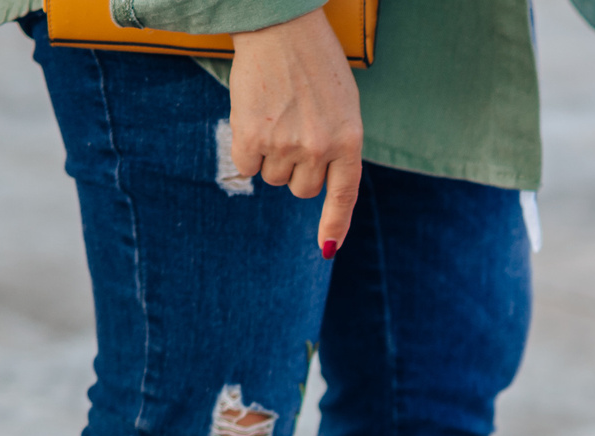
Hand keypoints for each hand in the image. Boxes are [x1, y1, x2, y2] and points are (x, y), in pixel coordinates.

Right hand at [228, 6, 362, 253]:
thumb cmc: (314, 63)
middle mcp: (320, 148)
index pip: (343, 196)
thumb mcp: (342, 106)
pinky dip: (246, 152)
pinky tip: (252, 122)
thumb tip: (318, 184)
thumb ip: (337, 144)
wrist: (279, 29)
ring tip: (275, 117)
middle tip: (291, 135)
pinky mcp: (252, 136)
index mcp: (349, 141)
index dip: (335, 225)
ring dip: (270, 157)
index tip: (327, 248)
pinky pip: (246, 167)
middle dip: (295, 171)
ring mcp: (286, 144)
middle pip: (301, 189)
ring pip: (272, 178)